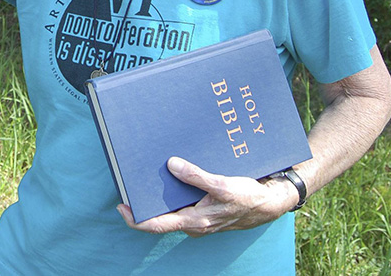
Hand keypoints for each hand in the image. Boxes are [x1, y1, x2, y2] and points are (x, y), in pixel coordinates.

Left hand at [117, 157, 297, 236]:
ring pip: (171, 208)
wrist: (269, 203)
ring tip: (146, 174)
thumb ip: (197, 177)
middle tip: (130, 182)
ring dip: (159, 195)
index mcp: (194, 221)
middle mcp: (192, 222)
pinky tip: (172, 173)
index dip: (136, 219)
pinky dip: (174, 190)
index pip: (157, 225)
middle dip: (144, 202)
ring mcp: (198, 217)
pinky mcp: (204, 209)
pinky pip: (183, 202)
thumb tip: (172, 165)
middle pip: (160, 216)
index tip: (121, 206)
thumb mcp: (223, 185)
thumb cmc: (246, 197)